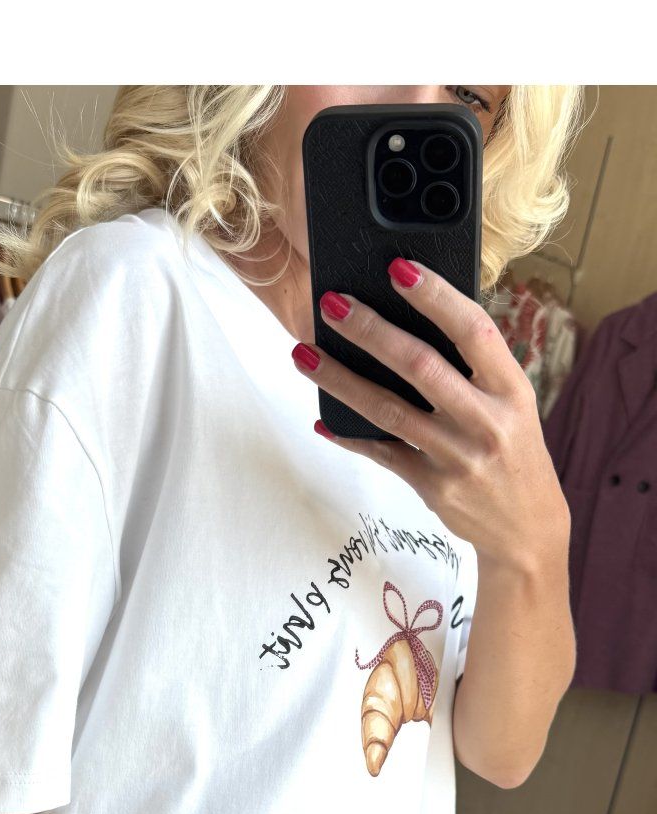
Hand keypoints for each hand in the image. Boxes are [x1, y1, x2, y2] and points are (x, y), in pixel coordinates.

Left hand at [291, 258, 570, 572]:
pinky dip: (349, 437)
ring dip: (341, 380)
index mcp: (512, 388)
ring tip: (304, 354)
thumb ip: (475, 368)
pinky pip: (383, 454)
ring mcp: (458, 457)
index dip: (436, 297)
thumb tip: (413, 320)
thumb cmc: (513, 450)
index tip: (399, 269)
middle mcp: (487, 421)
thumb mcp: (512, 404)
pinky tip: (321, 421)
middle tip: (331, 304)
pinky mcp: (434, 488)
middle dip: (371, 331)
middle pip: (421, 367)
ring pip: (389, 411)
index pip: (474, 331)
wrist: (527, 526)